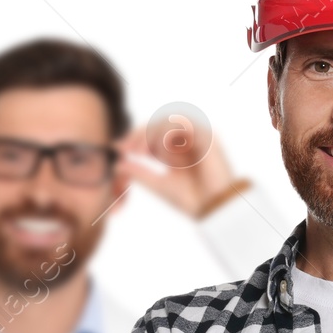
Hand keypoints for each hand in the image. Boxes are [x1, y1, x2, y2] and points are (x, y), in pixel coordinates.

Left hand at [117, 118, 238, 217]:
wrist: (214, 210)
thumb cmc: (192, 201)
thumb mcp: (159, 185)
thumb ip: (140, 173)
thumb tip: (117, 164)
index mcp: (176, 151)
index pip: (153, 134)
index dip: (135, 138)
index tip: (118, 147)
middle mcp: (188, 141)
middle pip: (159, 124)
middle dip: (139, 134)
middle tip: (126, 148)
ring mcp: (198, 137)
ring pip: (169, 122)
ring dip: (151, 134)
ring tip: (140, 152)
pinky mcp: (208, 137)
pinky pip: (184, 126)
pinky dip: (167, 135)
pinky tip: (158, 150)